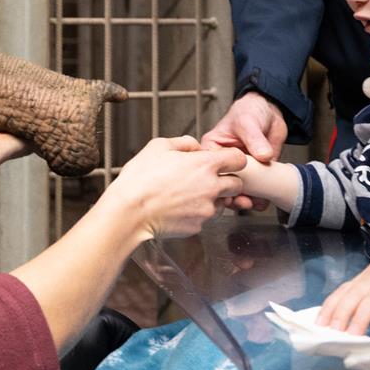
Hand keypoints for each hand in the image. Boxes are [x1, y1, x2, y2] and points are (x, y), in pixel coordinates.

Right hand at [107, 136, 246, 241]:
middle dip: (227, 181)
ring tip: (186, 195)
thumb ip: (183, 143)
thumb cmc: (140, 179)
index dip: (233, 159)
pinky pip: (204, 218)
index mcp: (205, 165)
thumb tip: (194, 147)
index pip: (239, 159)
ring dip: (211, 199)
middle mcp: (211, 187)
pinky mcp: (198, 226)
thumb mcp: (157, 147)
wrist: (130, 211)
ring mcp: (206, 209)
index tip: (224, 162)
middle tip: (208, 180)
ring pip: (221, 203)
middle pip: (237, 184)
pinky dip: (195, 213)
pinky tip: (178, 208)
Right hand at [200, 93, 287, 207]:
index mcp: (213, 148)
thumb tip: (263, 155)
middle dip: (229, 196)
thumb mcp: (248, 122)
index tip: (225, 188)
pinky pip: (255, 192)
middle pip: (221, 184)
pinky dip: (258, 200)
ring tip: (250, 203)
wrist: (271, 113)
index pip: (209, 167)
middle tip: (239, 200)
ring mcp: (241, 172)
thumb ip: (254, 138)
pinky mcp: (256, 176)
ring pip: (236, 192)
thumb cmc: (249, 111)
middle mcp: (224, 163)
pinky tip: (261, 202)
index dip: (215, 179)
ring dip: (243, 201)